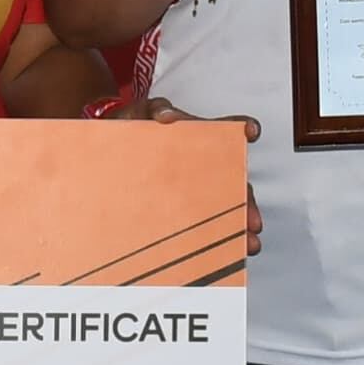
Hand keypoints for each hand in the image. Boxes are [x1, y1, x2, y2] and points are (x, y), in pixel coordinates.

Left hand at [108, 99, 265, 253]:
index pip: (228, 131)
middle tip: (253, 223)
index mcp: (200, 138)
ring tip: (246, 245)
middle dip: (247, 204)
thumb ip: (157, 109)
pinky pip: (201, 223)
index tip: (251, 132)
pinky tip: (222, 254)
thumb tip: (167, 117)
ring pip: (224, 208)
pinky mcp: (178, 204)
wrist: (110, 145)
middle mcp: (204, 164)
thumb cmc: (134, 126)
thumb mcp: (143, 112)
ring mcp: (193, 186)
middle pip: (234, 183)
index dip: (244, 128)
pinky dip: (214, 239)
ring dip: (237, 228)